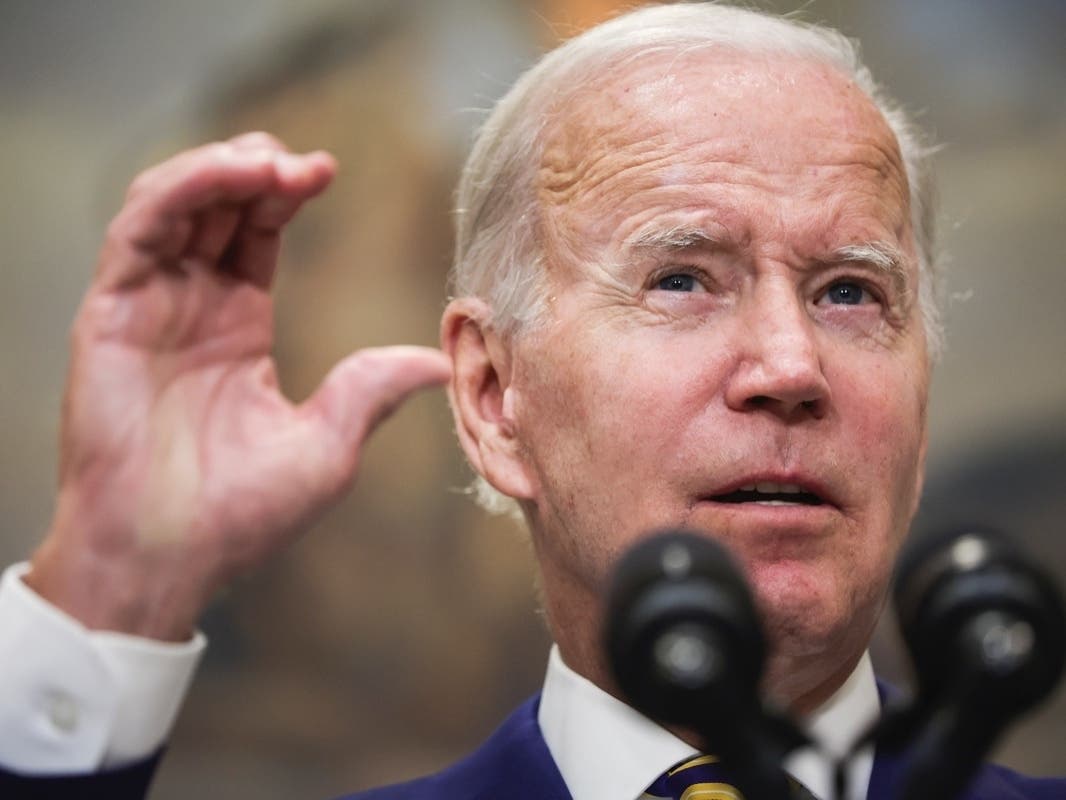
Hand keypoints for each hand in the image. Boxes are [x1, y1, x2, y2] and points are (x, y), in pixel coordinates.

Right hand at [25, 133, 450, 640]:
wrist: (166, 559)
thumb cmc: (240, 516)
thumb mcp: (327, 446)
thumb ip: (373, 391)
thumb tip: (440, 364)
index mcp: (237, 329)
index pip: (256, 235)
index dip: (286, 195)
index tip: (328, 170)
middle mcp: (190, 307)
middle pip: (216, 207)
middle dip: (257, 169)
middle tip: (305, 164)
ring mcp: (147, 308)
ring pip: (171, 204)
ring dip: (219, 169)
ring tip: (270, 162)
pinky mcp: (109, 315)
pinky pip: (136, 232)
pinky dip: (177, 191)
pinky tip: (226, 176)